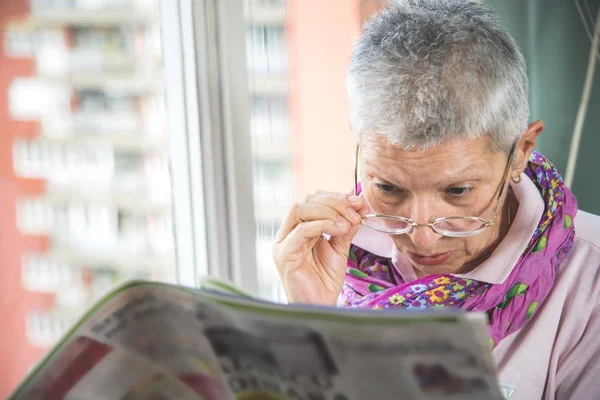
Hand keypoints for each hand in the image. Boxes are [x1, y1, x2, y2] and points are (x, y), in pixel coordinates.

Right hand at [272, 191, 366, 305]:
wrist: (319, 307)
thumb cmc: (324, 282)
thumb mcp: (339, 249)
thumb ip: (346, 228)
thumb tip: (361, 206)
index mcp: (298, 229)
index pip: (312, 200)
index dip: (335, 197)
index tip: (358, 202)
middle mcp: (287, 233)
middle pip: (305, 201)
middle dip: (334, 202)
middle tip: (355, 211)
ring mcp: (283, 243)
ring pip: (300, 210)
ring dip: (328, 211)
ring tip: (348, 222)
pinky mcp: (284, 255)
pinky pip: (301, 230)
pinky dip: (323, 225)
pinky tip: (340, 229)